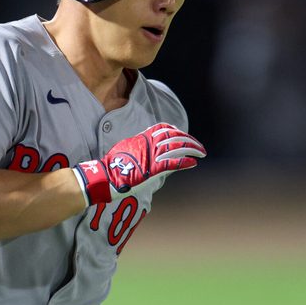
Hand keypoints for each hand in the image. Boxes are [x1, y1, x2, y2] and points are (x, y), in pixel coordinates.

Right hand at [73, 123, 205, 205]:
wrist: (104, 176)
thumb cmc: (111, 166)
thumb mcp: (124, 149)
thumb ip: (137, 147)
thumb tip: (143, 148)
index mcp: (141, 138)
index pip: (162, 128)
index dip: (175, 130)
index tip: (182, 133)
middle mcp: (148, 144)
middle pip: (173, 136)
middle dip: (189, 140)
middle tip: (199, 146)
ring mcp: (151, 156)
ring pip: (177, 148)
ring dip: (192, 149)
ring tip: (201, 152)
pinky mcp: (153, 169)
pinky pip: (173, 163)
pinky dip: (185, 162)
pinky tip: (194, 162)